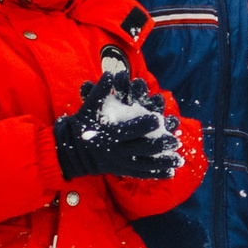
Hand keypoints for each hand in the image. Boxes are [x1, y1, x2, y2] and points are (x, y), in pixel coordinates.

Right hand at [55, 61, 183, 181]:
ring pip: (144, 164)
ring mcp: (119, 163)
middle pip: (141, 149)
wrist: (68, 152)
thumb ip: (100, 92)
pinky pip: (139, 174)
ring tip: (179, 161)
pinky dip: (155, 174)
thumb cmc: (80, 127)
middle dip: (159, 145)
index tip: (158, 119)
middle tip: (176, 141)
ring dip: (162, 163)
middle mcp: (115, 150)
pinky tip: (170, 174)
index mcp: (109, 134)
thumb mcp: (88, 109)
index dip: (143, 125)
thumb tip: (110, 73)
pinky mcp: (120, 170)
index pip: (129, 130)